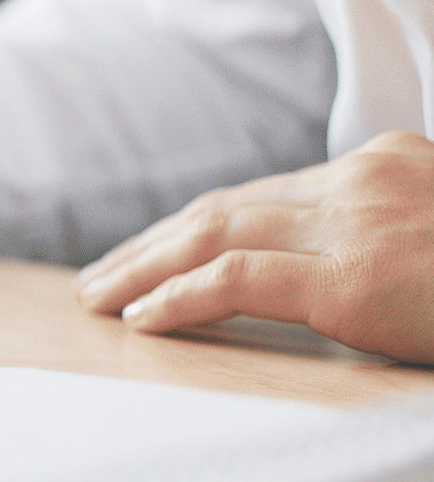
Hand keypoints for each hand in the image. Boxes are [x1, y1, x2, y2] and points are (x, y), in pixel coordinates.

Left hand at [75, 132, 433, 362]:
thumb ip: (384, 235)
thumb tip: (341, 274)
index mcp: (383, 164)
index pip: (263, 195)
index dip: (193, 227)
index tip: (152, 251)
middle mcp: (360, 179)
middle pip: (226, 209)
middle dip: (151, 245)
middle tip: (100, 276)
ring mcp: (355, 223)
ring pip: (215, 234)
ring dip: (143, 268)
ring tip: (98, 297)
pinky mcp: (354, 278)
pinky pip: (238, 281)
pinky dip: (178, 297)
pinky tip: (141, 317)